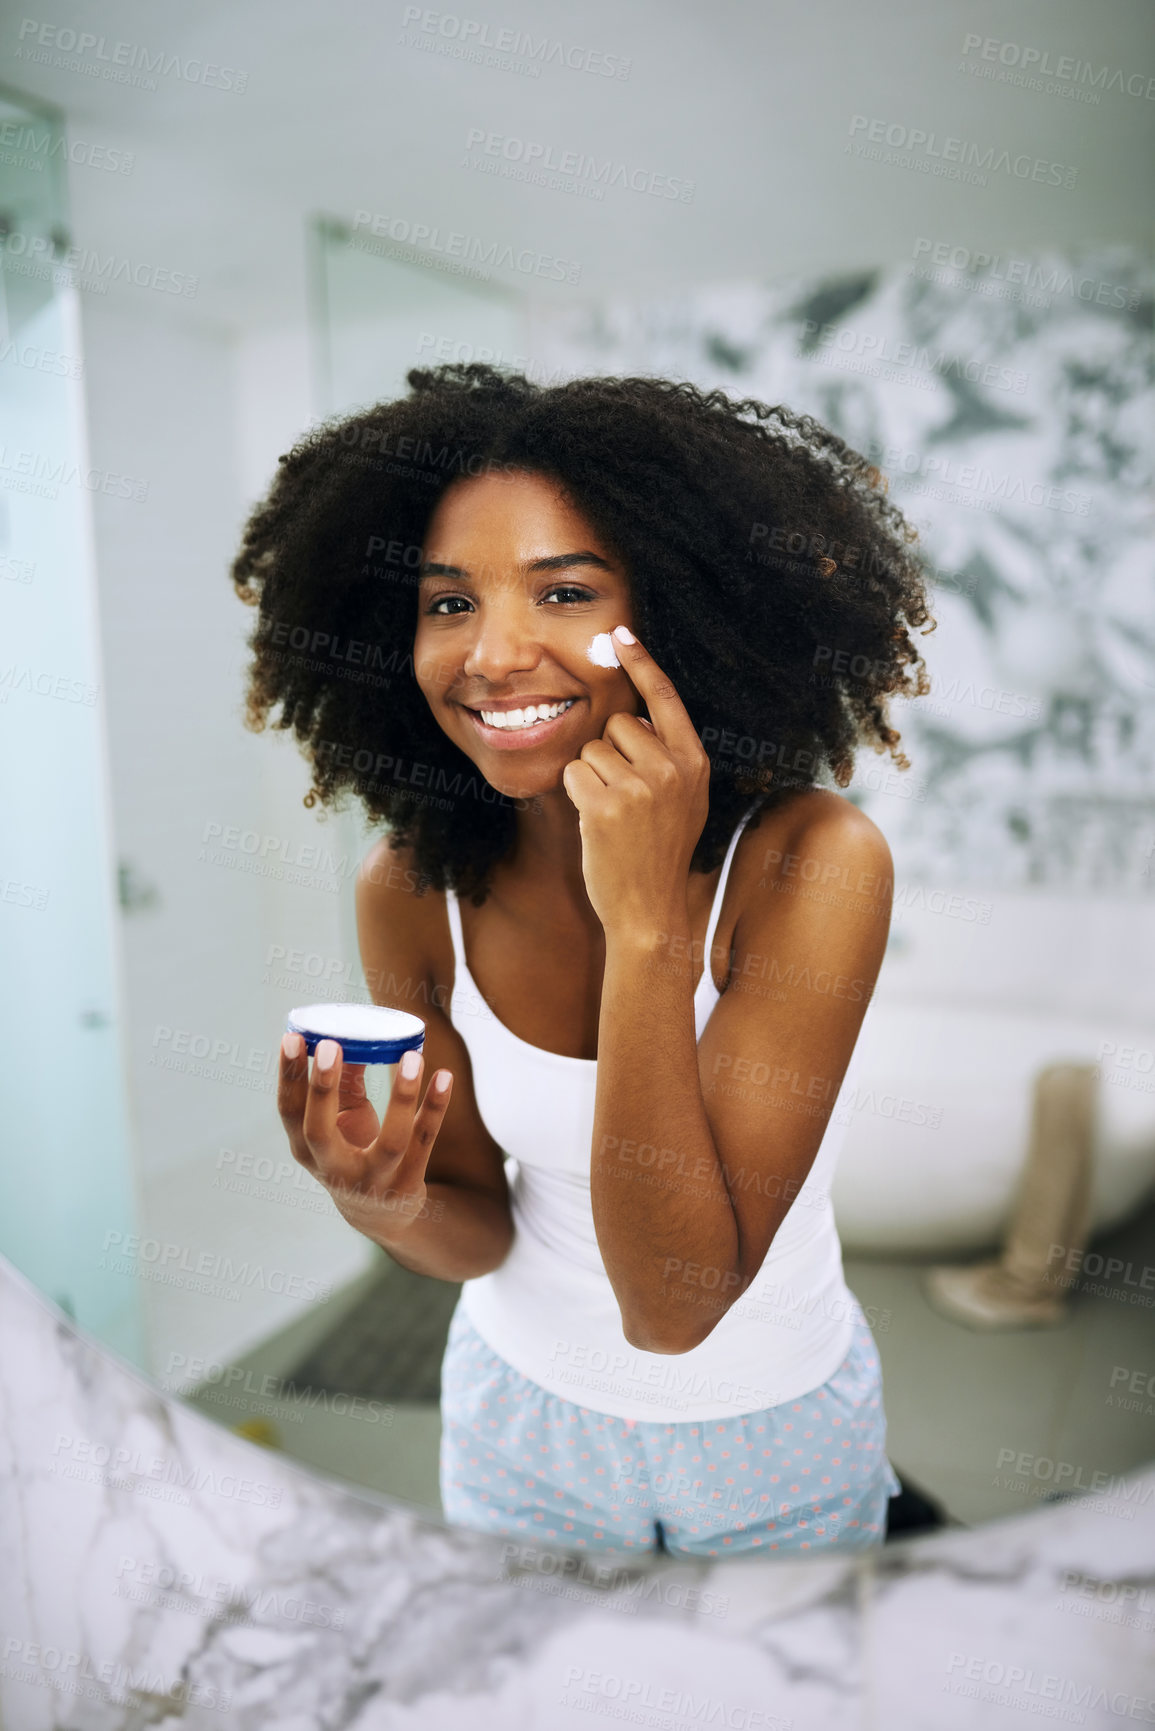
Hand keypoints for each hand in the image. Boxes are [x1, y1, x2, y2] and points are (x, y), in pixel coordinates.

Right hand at [277, 1034, 452, 1240]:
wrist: (381, 1215)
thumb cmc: (354, 1152)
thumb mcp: (340, 1122)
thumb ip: (344, 1082)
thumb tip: (354, 1035)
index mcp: (307, 1150)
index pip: (289, 1112)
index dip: (288, 1076)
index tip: (291, 1037)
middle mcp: (333, 1170)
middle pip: (319, 1131)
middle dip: (322, 1088)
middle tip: (329, 1044)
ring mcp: (372, 1182)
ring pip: (390, 1141)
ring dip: (402, 1096)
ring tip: (412, 1055)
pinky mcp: (407, 1186)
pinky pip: (425, 1143)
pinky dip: (435, 1108)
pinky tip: (444, 1076)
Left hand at [561, 626, 710, 934]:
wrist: (649, 909)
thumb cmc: (659, 852)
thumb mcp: (685, 800)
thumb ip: (669, 757)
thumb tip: (636, 715)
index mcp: (693, 762)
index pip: (665, 699)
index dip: (642, 662)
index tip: (621, 634)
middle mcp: (671, 769)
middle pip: (618, 723)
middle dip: (611, 751)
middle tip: (625, 797)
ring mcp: (639, 787)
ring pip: (591, 749)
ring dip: (592, 776)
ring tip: (614, 814)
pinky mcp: (604, 805)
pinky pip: (574, 772)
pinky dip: (576, 793)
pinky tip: (596, 822)